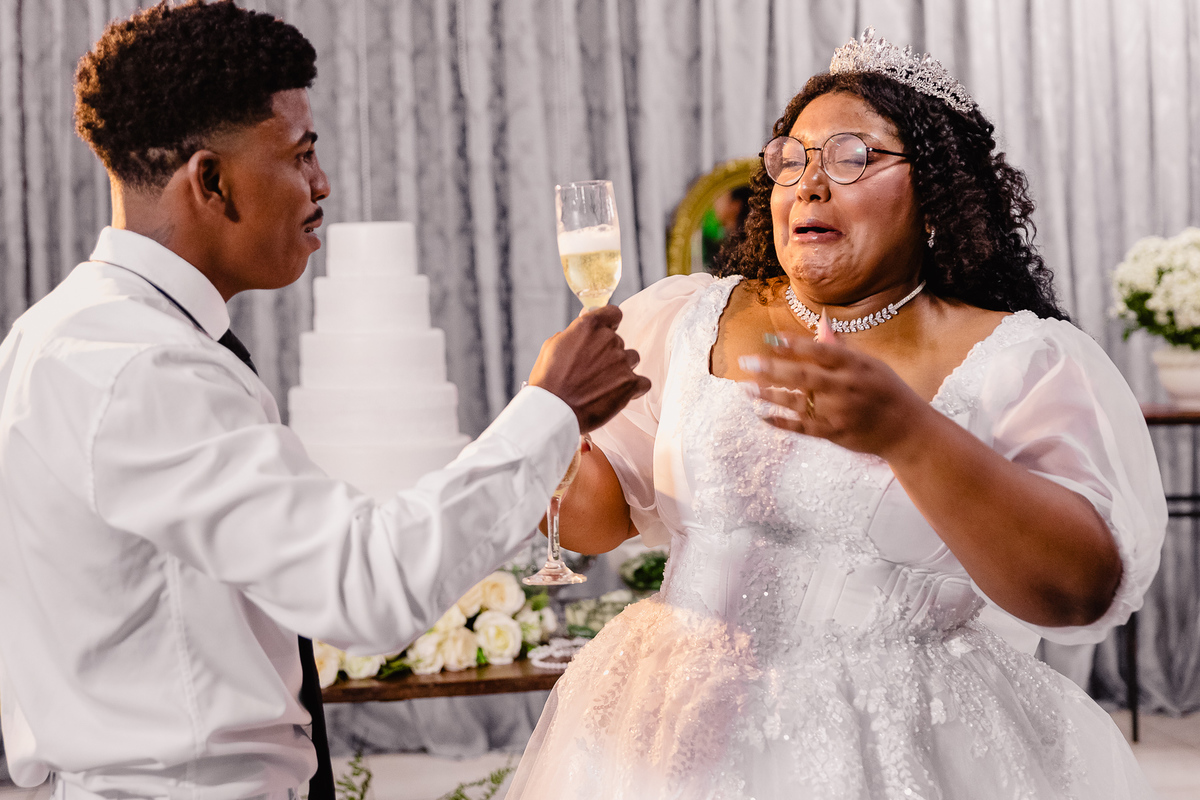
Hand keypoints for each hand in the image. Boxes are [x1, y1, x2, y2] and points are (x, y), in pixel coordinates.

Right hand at [527, 305, 650, 432]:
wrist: (554, 411)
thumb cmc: (548, 381)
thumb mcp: (552, 346)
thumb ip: (573, 332)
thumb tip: (583, 324)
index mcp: (589, 326)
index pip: (613, 313)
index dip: (610, 323)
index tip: (604, 333)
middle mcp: (608, 339)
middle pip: (618, 341)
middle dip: (608, 354)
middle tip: (592, 372)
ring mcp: (622, 361)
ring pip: (632, 359)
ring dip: (622, 369)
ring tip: (603, 385)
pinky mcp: (630, 384)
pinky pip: (643, 382)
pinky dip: (634, 389)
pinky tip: (618, 395)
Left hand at [741, 316, 928, 458]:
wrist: (907, 430)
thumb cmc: (886, 390)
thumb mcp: (869, 364)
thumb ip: (840, 347)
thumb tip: (821, 321)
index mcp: (855, 365)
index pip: (820, 351)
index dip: (795, 344)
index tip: (771, 338)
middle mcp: (845, 387)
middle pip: (802, 376)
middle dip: (771, 368)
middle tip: (746, 362)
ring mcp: (839, 412)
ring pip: (797, 402)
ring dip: (768, 395)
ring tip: (745, 388)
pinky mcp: (834, 433)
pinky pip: (802, 427)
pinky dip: (780, 421)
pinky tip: (761, 414)